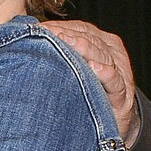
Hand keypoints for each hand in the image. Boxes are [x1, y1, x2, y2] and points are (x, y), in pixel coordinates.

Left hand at [42, 19, 139, 144]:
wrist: (112, 123)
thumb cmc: (88, 93)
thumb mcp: (75, 69)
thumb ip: (59, 53)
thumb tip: (27, 39)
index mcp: (101, 43)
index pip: (80, 29)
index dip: (60, 27)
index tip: (38, 27)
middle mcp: (112, 54)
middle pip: (91, 40)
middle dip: (70, 36)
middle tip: (51, 33)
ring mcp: (119, 74)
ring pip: (103, 57)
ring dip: (86, 49)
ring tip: (71, 43)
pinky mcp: (122, 96)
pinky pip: (116, 83)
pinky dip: (107, 74)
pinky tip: (95, 68)